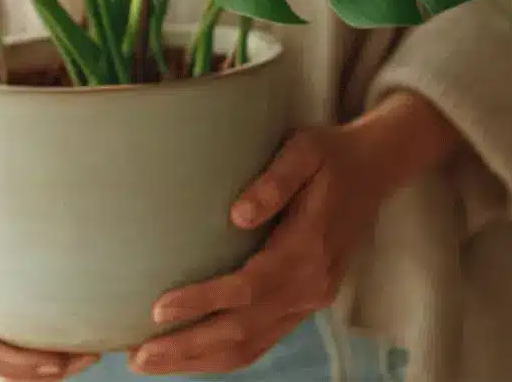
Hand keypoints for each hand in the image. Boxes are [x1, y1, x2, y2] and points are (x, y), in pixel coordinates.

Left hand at [129, 91, 461, 375]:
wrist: (374, 170)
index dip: (202, 302)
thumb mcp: (304, 150)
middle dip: (188, 346)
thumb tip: (238, 215)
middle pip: (243, 330)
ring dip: (200, 359)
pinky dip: (225, 355)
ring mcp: (311, 300)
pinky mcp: (306, 303)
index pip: (247, 289)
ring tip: (151, 362)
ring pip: (252, 346)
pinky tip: (192, 356)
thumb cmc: (330, 154)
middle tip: (137, 357)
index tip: (158, 310)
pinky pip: (263, 341)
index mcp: (308, 249)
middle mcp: (312, 285)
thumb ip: (274, 181)